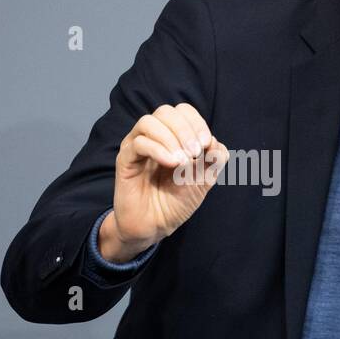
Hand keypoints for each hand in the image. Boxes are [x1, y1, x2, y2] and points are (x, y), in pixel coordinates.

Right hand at [100, 102, 228, 261]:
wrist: (155, 227)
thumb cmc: (176, 201)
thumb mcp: (204, 180)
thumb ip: (213, 160)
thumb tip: (214, 141)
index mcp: (172, 136)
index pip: (182, 111)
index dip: (197, 122)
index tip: (206, 145)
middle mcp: (153, 137)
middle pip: (165, 111)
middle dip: (185, 129)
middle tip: (195, 153)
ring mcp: (136, 147)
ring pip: (148, 122)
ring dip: (171, 138)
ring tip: (183, 162)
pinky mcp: (125, 160)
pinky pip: (138, 143)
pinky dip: (158, 150)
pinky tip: (172, 164)